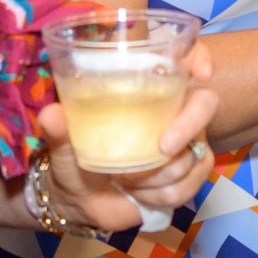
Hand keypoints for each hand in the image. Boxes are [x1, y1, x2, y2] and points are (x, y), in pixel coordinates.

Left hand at [41, 44, 221, 231]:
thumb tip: (51, 114)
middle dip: (189, 124)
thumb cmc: (76, 156)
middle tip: (163, 146)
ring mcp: (187, 142)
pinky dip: (163, 194)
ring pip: (195, 153)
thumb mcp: (64, 142)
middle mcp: (174, 110)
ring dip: (160, 174)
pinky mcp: (190, 173)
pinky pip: (192, 182)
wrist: (82, 200)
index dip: (202, 58)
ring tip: (128, 180)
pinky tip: (141, 194)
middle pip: (206, 102)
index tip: (201, 73)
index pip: (185, 59)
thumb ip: (59, 128)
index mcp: (147, 89)